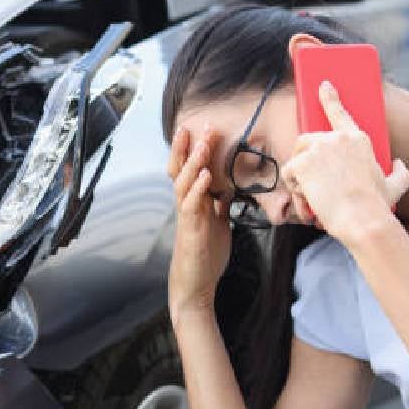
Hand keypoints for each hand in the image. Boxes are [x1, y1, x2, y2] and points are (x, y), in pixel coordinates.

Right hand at [166, 125, 231, 325]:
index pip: (188, 168)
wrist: (195, 283)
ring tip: (203, 143)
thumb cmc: (205, 255)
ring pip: (183, 181)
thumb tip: (228, 189)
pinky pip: (191, 204)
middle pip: (181, 168)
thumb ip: (220, 205)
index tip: (202, 129)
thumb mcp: (217, 224)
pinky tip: (204, 176)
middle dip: (189, 146)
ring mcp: (187, 215)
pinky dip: (198, 188)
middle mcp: (186, 204)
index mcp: (193, 201)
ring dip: (193, 161)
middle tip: (202, 125)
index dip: (192, 149)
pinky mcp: (190, 229)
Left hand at [281, 81, 408, 244]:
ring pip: (296, 158)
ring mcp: (318, 148)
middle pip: (307, 141)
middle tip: (317, 186)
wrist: (363, 219)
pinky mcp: (302, 162)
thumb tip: (401, 164)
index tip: (323, 85)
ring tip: (316, 195)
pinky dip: (295, 189)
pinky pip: (288, 173)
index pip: (340, 113)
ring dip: (300, 177)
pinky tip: (309, 199)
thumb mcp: (396, 186)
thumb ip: (400, 172)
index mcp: (358, 139)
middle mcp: (337, 138)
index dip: (330, 98)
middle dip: (306, 162)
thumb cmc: (377, 206)